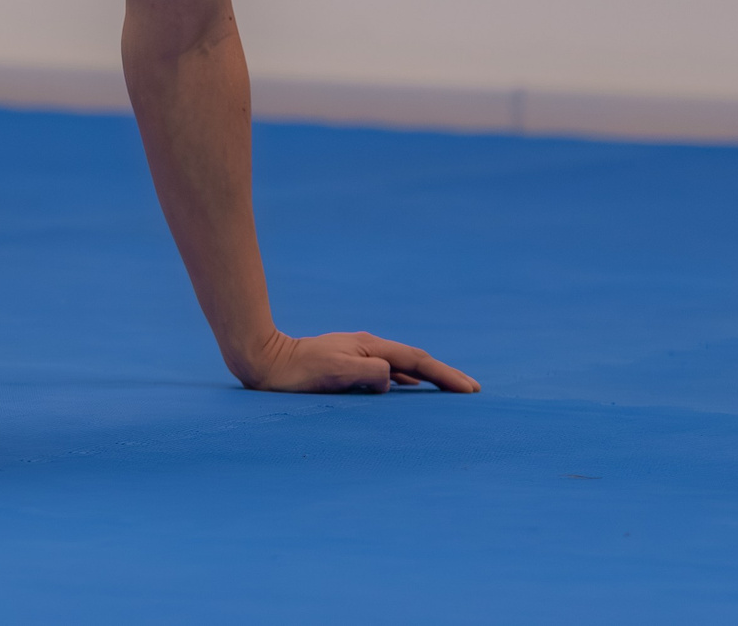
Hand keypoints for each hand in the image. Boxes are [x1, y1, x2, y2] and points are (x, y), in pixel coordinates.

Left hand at [234, 328, 479, 393]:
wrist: (265, 362)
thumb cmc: (299, 372)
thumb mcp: (337, 372)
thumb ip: (370, 374)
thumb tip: (392, 380)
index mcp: (369, 348)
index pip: (416, 361)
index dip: (444, 375)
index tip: (470, 389)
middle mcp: (366, 348)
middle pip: (414, 360)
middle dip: (443, 374)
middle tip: (472, 389)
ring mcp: (356, 355)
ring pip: (401, 366)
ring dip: (426, 377)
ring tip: (448, 389)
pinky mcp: (346, 366)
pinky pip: (386, 373)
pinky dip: (404, 380)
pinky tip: (408, 389)